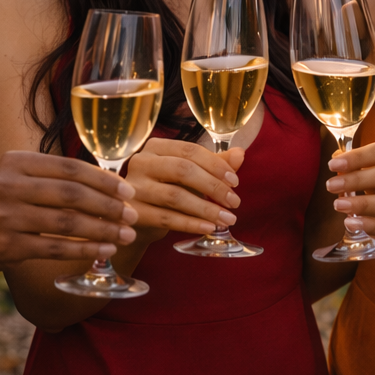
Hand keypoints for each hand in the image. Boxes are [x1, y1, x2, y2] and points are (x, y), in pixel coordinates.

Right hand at [0, 150, 138, 277]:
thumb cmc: (6, 206)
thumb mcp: (22, 180)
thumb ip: (57, 177)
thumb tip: (112, 182)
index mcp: (16, 162)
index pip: (70, 167)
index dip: (103, 180)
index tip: (128, 191)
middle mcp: (8, 185)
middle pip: (71, 194)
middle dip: (108, 206)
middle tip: (132, 215)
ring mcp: (6, 216)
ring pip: (67, 223)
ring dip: (102, 230)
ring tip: (125, 236)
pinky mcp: (8, 245)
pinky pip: (56, 247)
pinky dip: (85, 249)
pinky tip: (105, 251)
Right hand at [122, 138, 243, 239]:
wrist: (135, 218)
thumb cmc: (165, 189)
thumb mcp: (188, 174)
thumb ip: (213, 163)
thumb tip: (240, 153)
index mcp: (156, 147)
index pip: (190, 150)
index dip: (216, 165)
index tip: (235, 182)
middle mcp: (141, 162)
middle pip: (183, 170)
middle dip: (213, 187)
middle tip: (234, 202)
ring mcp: (133, 187)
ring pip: (175, 196)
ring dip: (206, 209)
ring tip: (227, 219)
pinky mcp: (133, 212)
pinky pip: (166, 218)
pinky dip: (191, 224)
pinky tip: (209, 228)